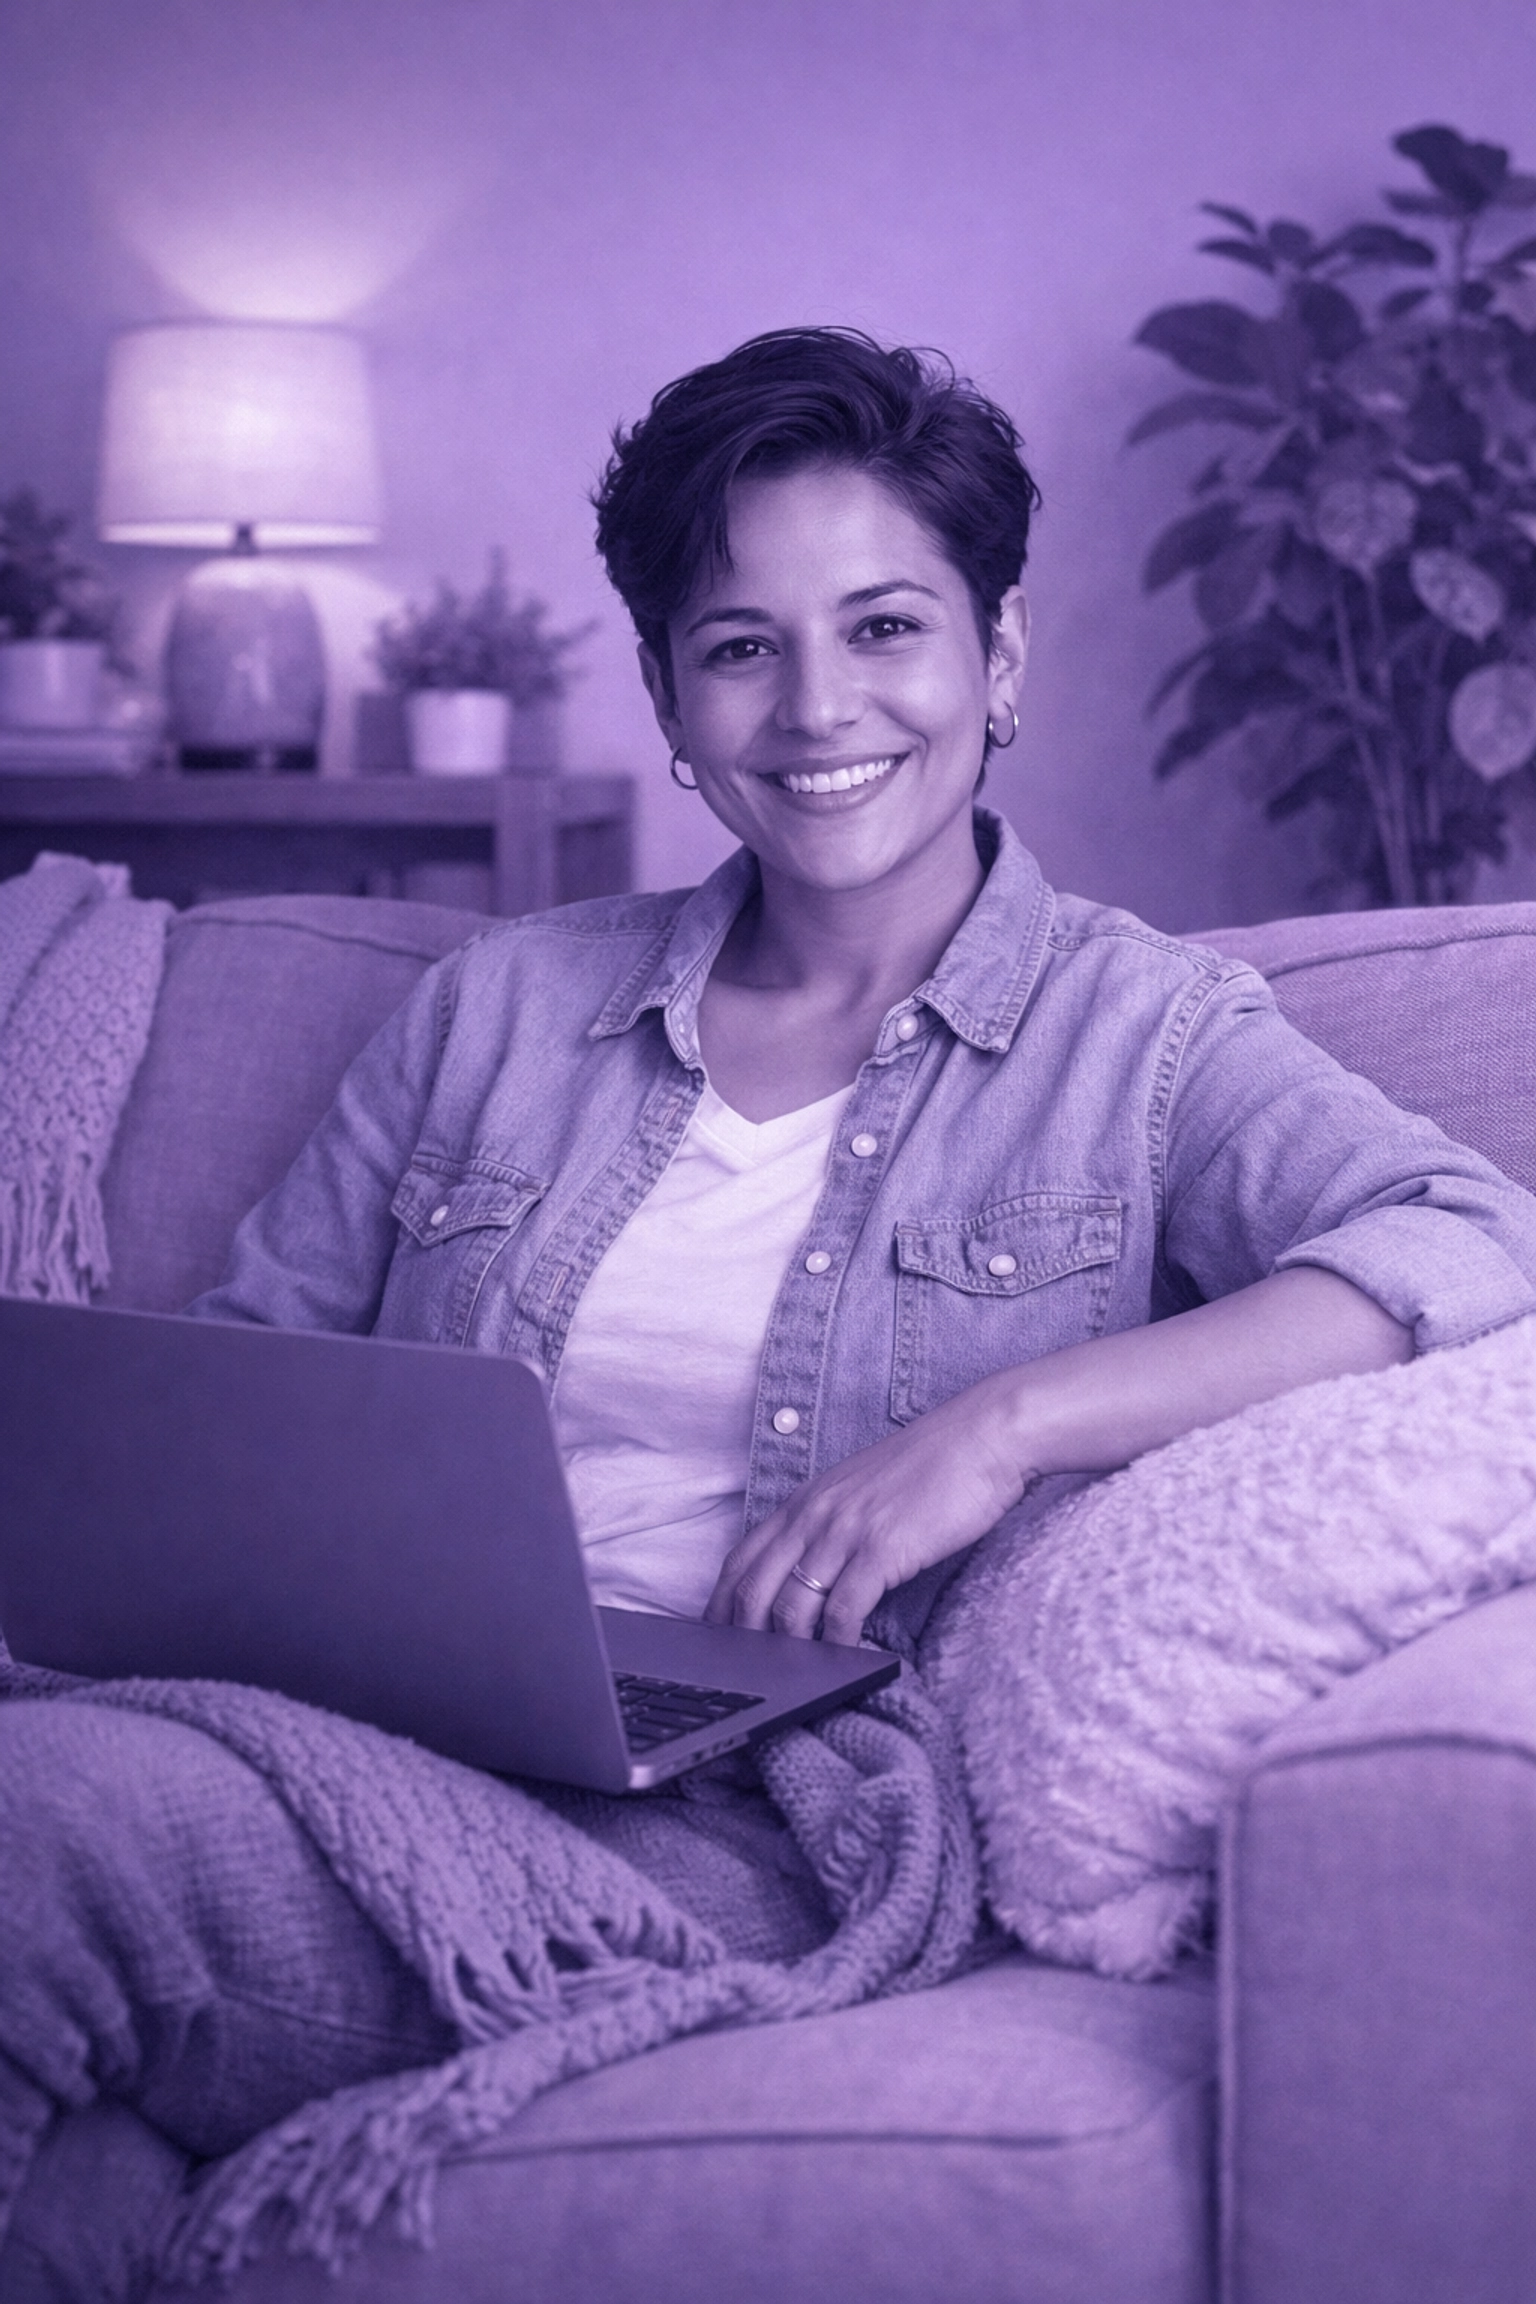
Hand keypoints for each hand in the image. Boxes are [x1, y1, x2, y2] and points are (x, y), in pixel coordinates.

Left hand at [704, 1373, 1032, 1644]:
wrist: (981, 1436)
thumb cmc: (931, 1467)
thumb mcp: (862, 1490)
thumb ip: (832, 1525)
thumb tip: (814, 1574)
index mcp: (805, 1501)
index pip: (740, 1559)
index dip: (720, 1604)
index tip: (716, 1638)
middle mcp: (815, 1515)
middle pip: (754, 1588)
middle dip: (743, 1637)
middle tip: (746, 1672)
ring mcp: (845, 1532)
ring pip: (792, 1605)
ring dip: (790, 1648)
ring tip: (796, 1675)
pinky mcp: (882, 1550)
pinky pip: (843, 1610)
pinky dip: (838, 1643)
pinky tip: (844, 1659)